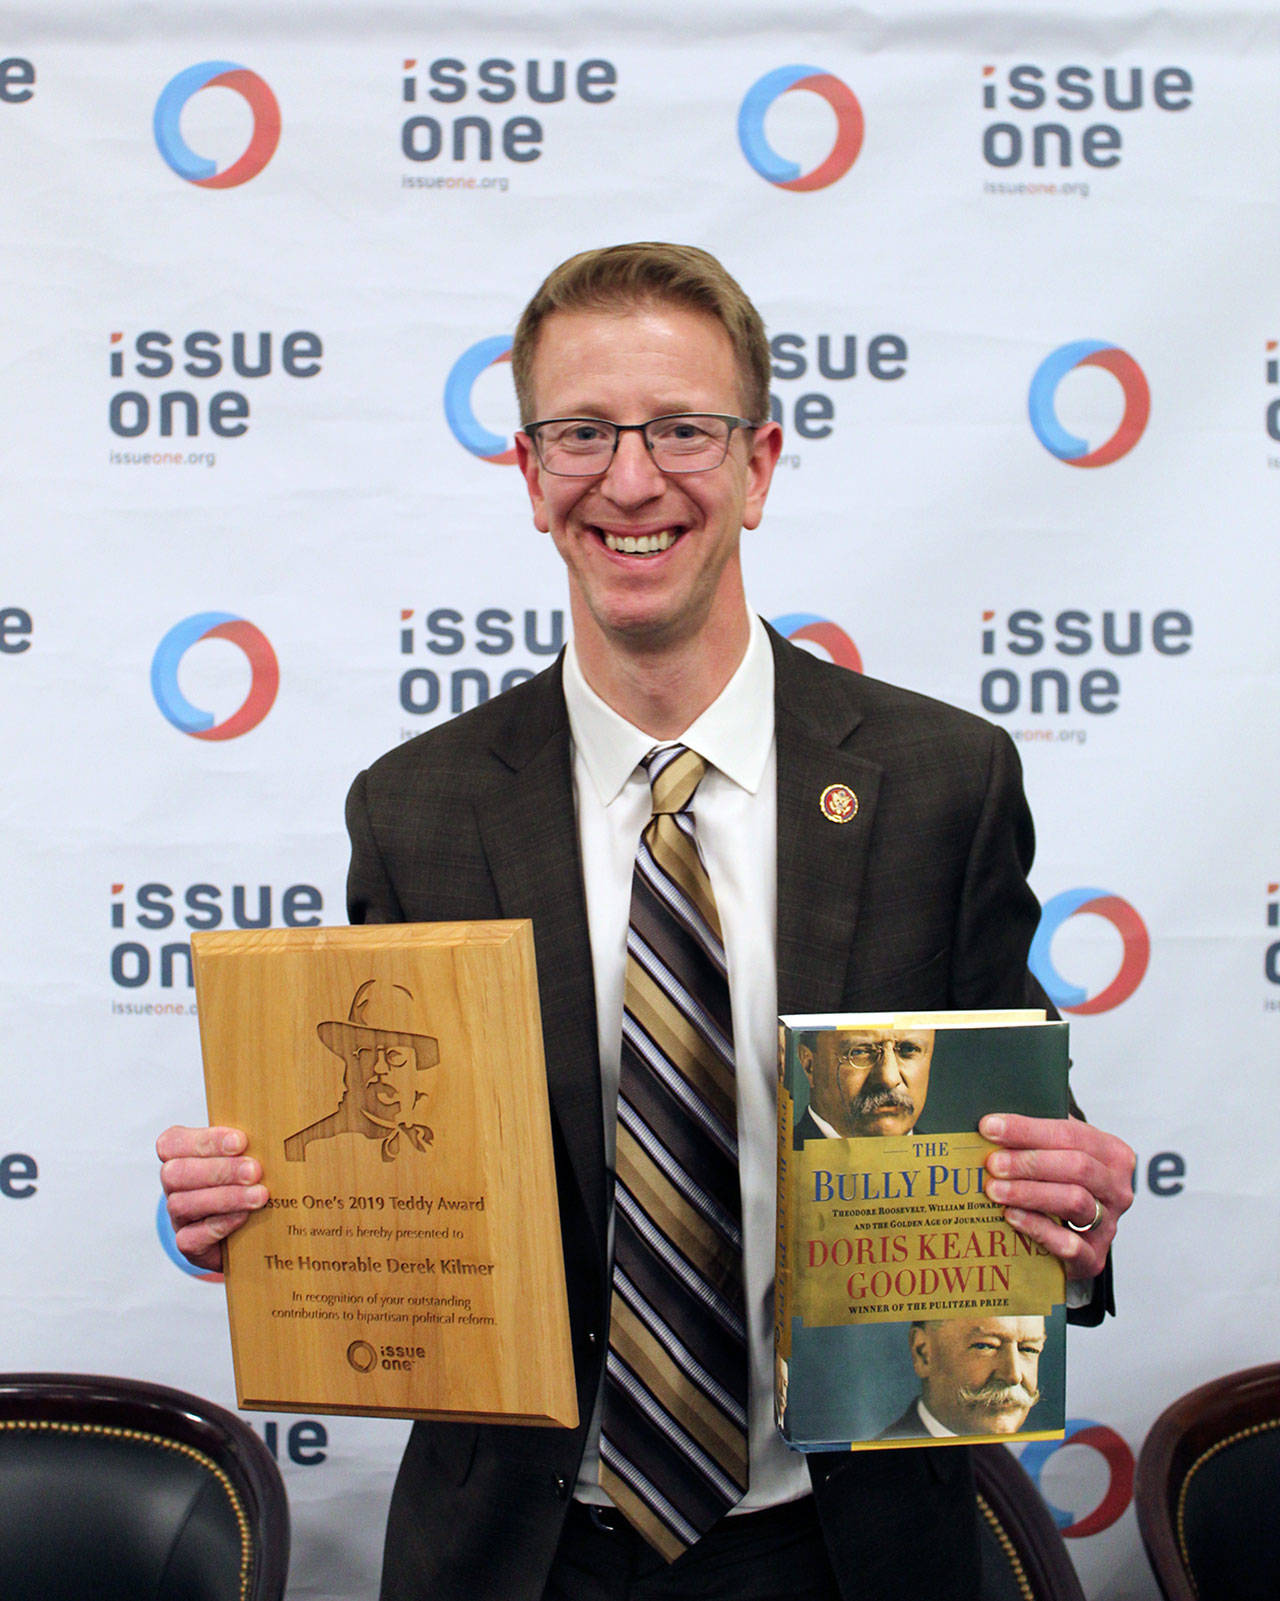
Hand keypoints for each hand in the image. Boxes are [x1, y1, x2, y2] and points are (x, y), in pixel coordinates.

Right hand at [156, 1125, 268, 1274]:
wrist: (242, 1231)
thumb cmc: (241, 1180)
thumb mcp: (241, 1155)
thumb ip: (247, 1144)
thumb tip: (273, 1133)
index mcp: (178, 1155)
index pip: (173, 1142)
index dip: (205, 1140)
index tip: (240, 1141)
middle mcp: (173, 1185)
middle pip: (176, 1173)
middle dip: (219, 1170)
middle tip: (255, 1171)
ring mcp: (176, 1216)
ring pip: (182, 1204)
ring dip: (225, 1198)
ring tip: (260, 1196)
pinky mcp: (186, 1244)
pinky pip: (189, 1238)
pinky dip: (219, 1225)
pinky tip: (243, 1217)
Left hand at [979, 1113, 1133, 1280]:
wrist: (1072, 1233)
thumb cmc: (1060, 1182)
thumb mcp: (1055, 1151)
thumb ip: (1034, 1136)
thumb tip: (992, 1122)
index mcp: (1111, 1153)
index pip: (1070, 1134)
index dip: (1027, 1130)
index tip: (990, 1127)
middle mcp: (1116, 1189)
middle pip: (1077, 1167)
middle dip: (1029, 1162)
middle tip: (993, 1163)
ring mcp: (1108, 1225)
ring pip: (1075, 1201)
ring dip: (1030, 1193)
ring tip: (995, 1189)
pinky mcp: (1094, 1258)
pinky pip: (1071, 1245)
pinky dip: (1039, 1228)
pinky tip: (1012, 1216)